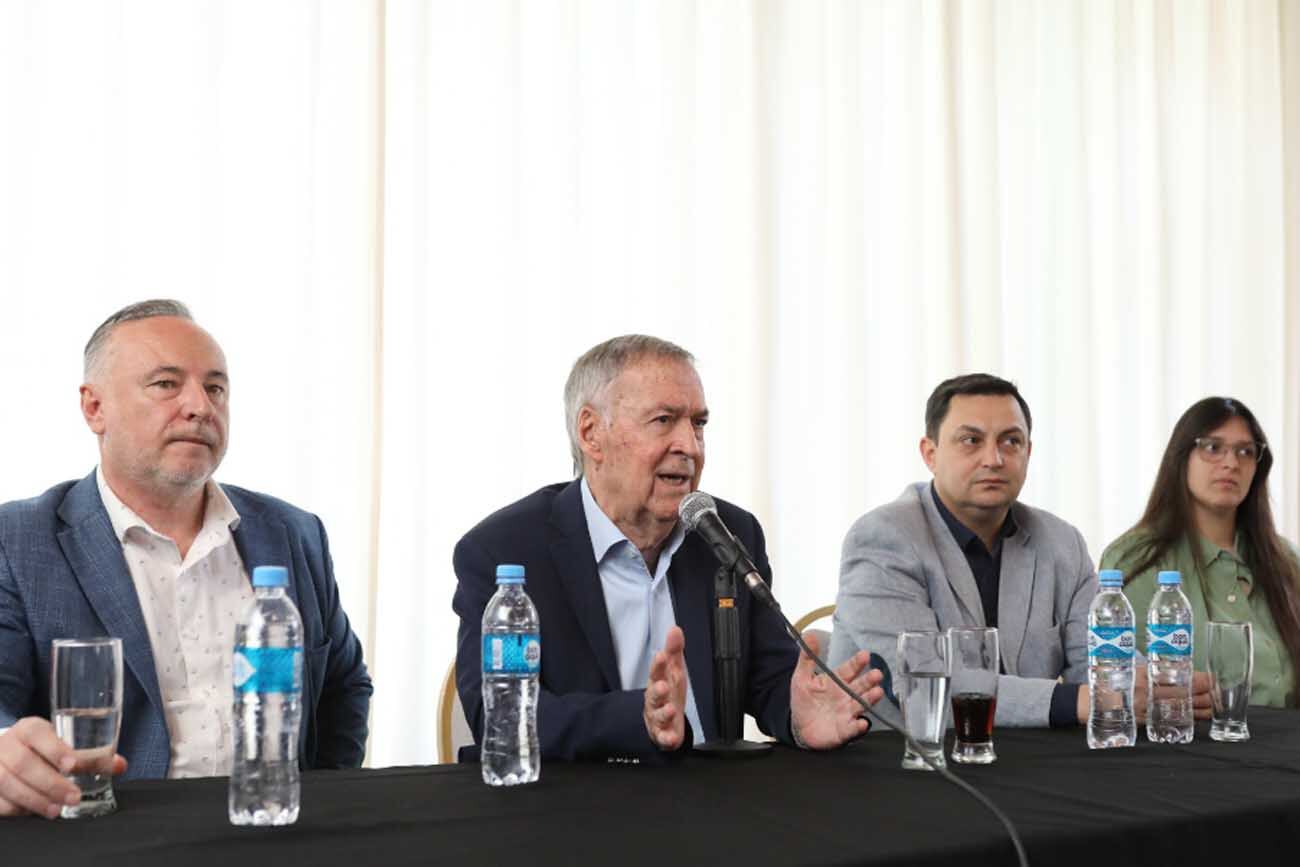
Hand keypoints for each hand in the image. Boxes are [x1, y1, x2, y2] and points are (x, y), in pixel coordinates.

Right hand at [0, 718, 126, 818]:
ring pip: (7, 783)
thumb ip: (90, 756)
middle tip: (73, 797)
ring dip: (34, 799)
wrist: (9, 756)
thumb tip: (120, 765)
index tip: (71, 765)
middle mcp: (7, 744)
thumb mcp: (63, 746)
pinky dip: (17, 809)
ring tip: (57, 810)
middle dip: (50, 783)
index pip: (37, 733)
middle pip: (23, 763)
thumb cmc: (42, 750)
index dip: (54, 749)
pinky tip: (35, 812)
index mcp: (29, 729)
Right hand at [643, 626, 687, 750]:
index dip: (658, 665)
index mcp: (658, 682)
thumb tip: (675, 629)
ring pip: (659, 715)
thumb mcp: (674, 670)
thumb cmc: (668, 691)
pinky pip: (663, 738)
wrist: (664, 721)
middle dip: (658, 690)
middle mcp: (655, 700)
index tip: (660, 656)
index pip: (656, 672)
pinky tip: (670, 737)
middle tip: (663, 686)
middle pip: (654, 694)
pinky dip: (666, 738)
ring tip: (671, 709)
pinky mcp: (663, 735)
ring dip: (664, 713)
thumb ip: (674, 650)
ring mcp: (658, 718)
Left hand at [789, 632, 883, 749]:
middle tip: (877, 674)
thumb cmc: (804, 700)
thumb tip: (808, 635)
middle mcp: (846, 695)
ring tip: (877, 692)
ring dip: (870, 699)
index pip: (849, 669)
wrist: (799, 726)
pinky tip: (861, 722)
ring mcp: (847, 712)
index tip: (865, 655)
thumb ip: (807, 658)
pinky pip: (853, 728)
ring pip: (862, 704)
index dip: (857, 662)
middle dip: (869, 680)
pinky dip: (858, 726)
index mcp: (836, 681)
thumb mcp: (801, 677)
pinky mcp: (845, 729)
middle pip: (861, 686)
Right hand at [1081, 666, 1213, 723]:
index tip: (1214, 679)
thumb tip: (1180, 669)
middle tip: (1220, 691)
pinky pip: (1174, 720)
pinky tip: (1199, 716)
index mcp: (1148, 677)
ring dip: (1203, 708)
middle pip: (1188, 695)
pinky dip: (1190, 718)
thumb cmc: (1111, 681)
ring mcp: (1151, 710)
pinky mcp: (1149, 722)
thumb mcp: (1132, 669)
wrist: (1090, 701)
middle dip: (1208, 694)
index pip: (1183, 678)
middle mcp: (1151, 694)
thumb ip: (1154, 670)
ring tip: (1215, 704)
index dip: (1203, 680)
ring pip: (1185, 710)